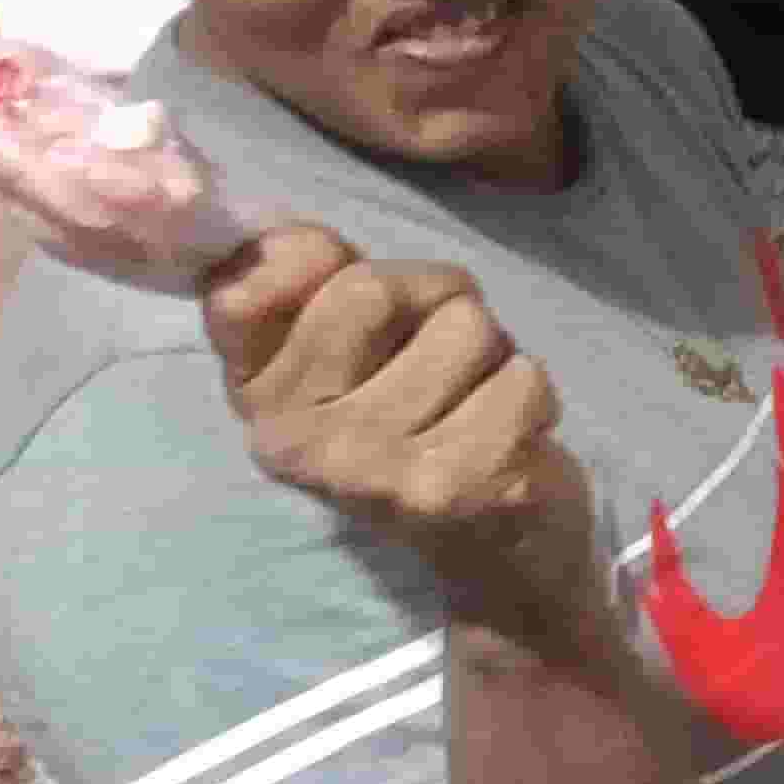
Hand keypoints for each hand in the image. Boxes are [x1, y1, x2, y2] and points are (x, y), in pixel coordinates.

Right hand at [200, 227, 596, 623]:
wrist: (497, 550)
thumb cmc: (422, 416)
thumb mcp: (347, 343)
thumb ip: (302, 278)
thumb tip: (271, 233)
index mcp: (253, 394)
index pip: (251, 279)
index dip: (319, 262)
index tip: (359, 309)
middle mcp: (287, 439)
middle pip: (370, 287)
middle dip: (432, 302)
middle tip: (439, 363)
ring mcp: (364, 469)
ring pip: (462, 325)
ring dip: (491, 353)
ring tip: (474, 404)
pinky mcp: (448, 488)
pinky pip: (520, 377)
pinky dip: (532, 396)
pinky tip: (507, 440)